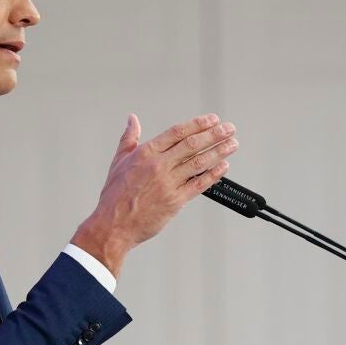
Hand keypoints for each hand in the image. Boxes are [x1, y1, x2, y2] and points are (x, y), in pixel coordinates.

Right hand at [71, 113, 237, 276]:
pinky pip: (199, 185)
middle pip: (192, 144)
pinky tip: (223, 166)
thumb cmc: (114, 196)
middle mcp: (158, 165)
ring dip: (219, 152)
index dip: (198, 124)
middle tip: (229, 129)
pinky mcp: (175, 201)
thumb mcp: (118, 161)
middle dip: (214, 135)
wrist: (113, 226)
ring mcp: (168, 183)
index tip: (212, 119)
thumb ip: (129, 138)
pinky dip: (213, 175)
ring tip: (232, 144)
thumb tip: (133, 119)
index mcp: (145, 153)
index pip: (177, 132)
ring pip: (199, 163)